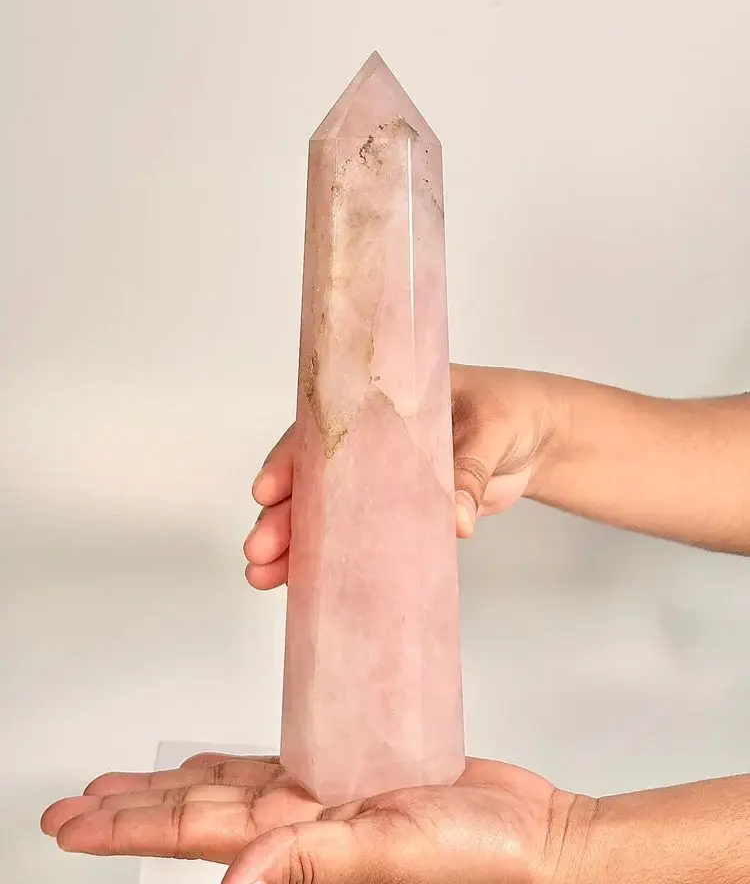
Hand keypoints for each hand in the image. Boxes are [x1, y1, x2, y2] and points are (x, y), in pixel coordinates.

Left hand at [41, 751, 586, 882]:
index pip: (193, 833)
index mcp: (300, 844)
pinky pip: (280, 765)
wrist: (534, 838)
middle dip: (133, 809)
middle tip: (77, 804)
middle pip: (198, 810)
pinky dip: (240, 762)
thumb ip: (312, 862)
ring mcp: (326, 801)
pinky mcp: (355, 774)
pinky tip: (219, 760)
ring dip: (176, 785)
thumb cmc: (480, 858)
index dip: (127, 828)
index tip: (72, 824)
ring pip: (230, 787)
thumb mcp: (392, 853)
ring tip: (129, 785)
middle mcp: (302, 825)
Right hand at [244, 365, 563, 588]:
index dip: (291, 460)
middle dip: (283, 515)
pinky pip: (362, 537)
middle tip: (259, 551)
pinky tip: (304, 584)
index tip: (266, 491)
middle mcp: (372, 441)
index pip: (326, 430)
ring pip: (328, 512)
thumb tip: (457, 520)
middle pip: (315, 478)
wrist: (540, 438)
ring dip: (297, 544)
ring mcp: (383, 479)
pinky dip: (335, 559)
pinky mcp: (403, 514)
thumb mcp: (490, 432)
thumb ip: (470, 473)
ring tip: (264, 577)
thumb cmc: (510, 413)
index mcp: (384, 403)